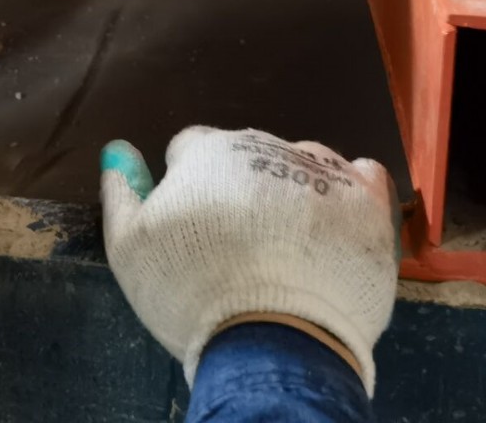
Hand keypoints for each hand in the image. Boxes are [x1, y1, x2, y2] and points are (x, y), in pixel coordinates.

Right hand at [100, 126, 396, 393]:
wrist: (273, 340)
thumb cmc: (191, 291)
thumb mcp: (130, 247)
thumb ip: (122, 193)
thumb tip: (118, 151)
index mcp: (206, 153)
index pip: (192, 148)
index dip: (190, 185)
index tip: (196, 227)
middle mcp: (265, 145)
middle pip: (249, 155)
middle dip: (244, 187)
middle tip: (242, 243)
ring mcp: (320, 170)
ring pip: (304, 162)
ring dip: (296, 188)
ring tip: (293, 243)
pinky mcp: (367, 200)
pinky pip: (362, 177)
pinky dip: (349, 194)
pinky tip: (338, 224)